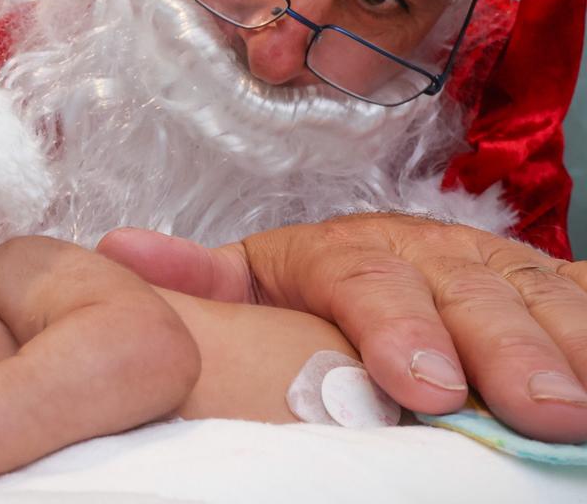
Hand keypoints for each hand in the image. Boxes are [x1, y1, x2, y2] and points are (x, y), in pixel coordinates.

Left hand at [97, 214, 586, 443]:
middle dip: (503, 345)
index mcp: (350, 251)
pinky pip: (585, 299)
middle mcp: (427, 254)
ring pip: (539, 295)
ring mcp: (495, 270)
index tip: (421, 383)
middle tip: (535, 405)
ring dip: (569, 344)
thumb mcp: (260, 280)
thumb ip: (202, 278)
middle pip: (466, 289)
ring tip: (584, 404)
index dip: (397, 325)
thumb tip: (116, 251)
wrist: (397, 267)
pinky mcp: (550, 288)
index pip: (368, 275)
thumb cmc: (322, 290)